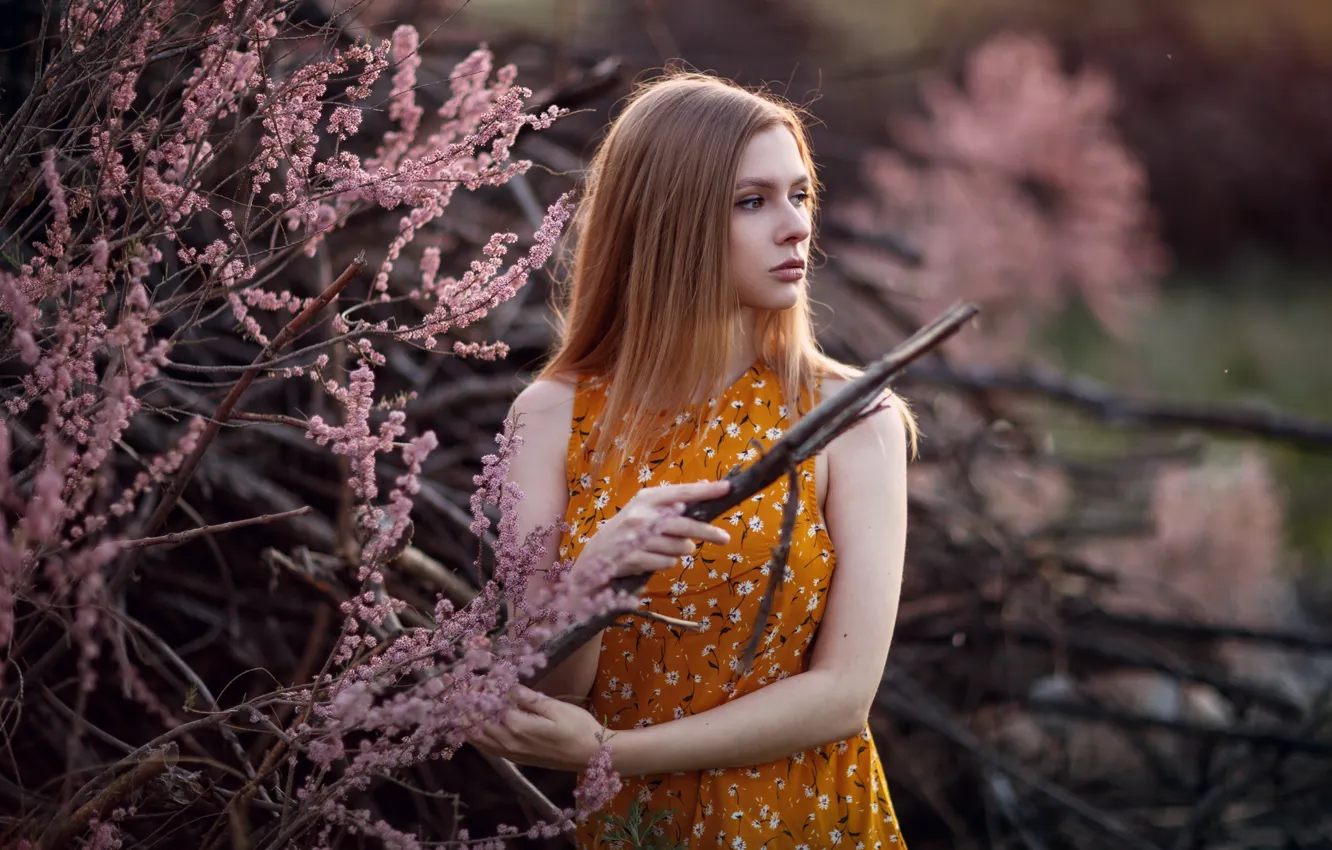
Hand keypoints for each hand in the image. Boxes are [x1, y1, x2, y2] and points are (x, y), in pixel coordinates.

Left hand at [471, 686, 610, 770]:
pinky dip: (477, 739)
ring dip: (467, 725)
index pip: (487, 708)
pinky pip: (489, 750)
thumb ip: (528, 698)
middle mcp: (509, 742)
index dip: (478, 693)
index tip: (472, 681)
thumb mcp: (555, 707)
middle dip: (467, 709)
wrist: (591, 754)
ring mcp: (512, 753)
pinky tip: (474, 730)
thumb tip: (507, 687)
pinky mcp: (517, 759)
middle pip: (477, 726)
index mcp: (517, 726)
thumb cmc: (577, 727)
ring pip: (480, 740)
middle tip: (462, 693)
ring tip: (460, 709)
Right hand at [576, 479, 731, 579]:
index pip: (681, 492)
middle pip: (685, 525)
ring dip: (680, 550)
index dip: (705, 491)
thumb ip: (672, 500)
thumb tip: (705, 486)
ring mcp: (638, 538)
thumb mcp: (645, 507)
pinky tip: (654, 558)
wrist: (596, 554)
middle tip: (725, 538)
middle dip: (707, 533)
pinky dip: (667, 562)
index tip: (726, 488)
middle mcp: (642, 515)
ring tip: (667, 547)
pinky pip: (668, 562)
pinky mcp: (636, 559)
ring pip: (679, 547)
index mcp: (647, 498)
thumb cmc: (627, 528)